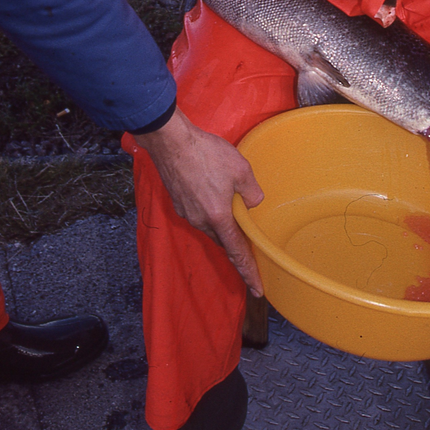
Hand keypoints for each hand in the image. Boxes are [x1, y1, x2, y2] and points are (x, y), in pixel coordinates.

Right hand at [136, 108, 264, 295]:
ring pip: (210, 226)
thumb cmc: (206, 153)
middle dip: (235, 242)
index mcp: (218, 217)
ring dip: (221, 222)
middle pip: (223, 240)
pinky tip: (212, 191)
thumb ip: (251, 191)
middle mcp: (201, 221)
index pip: (237, 252)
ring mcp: (187, 212)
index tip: (258, 288)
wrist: (171, 142)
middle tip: (249, 240)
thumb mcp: (240, 169)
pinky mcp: (179, 202)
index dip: (249, 271)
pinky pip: (199, 214)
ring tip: (230, 205)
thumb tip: (252, 203)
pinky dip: (209, 210)